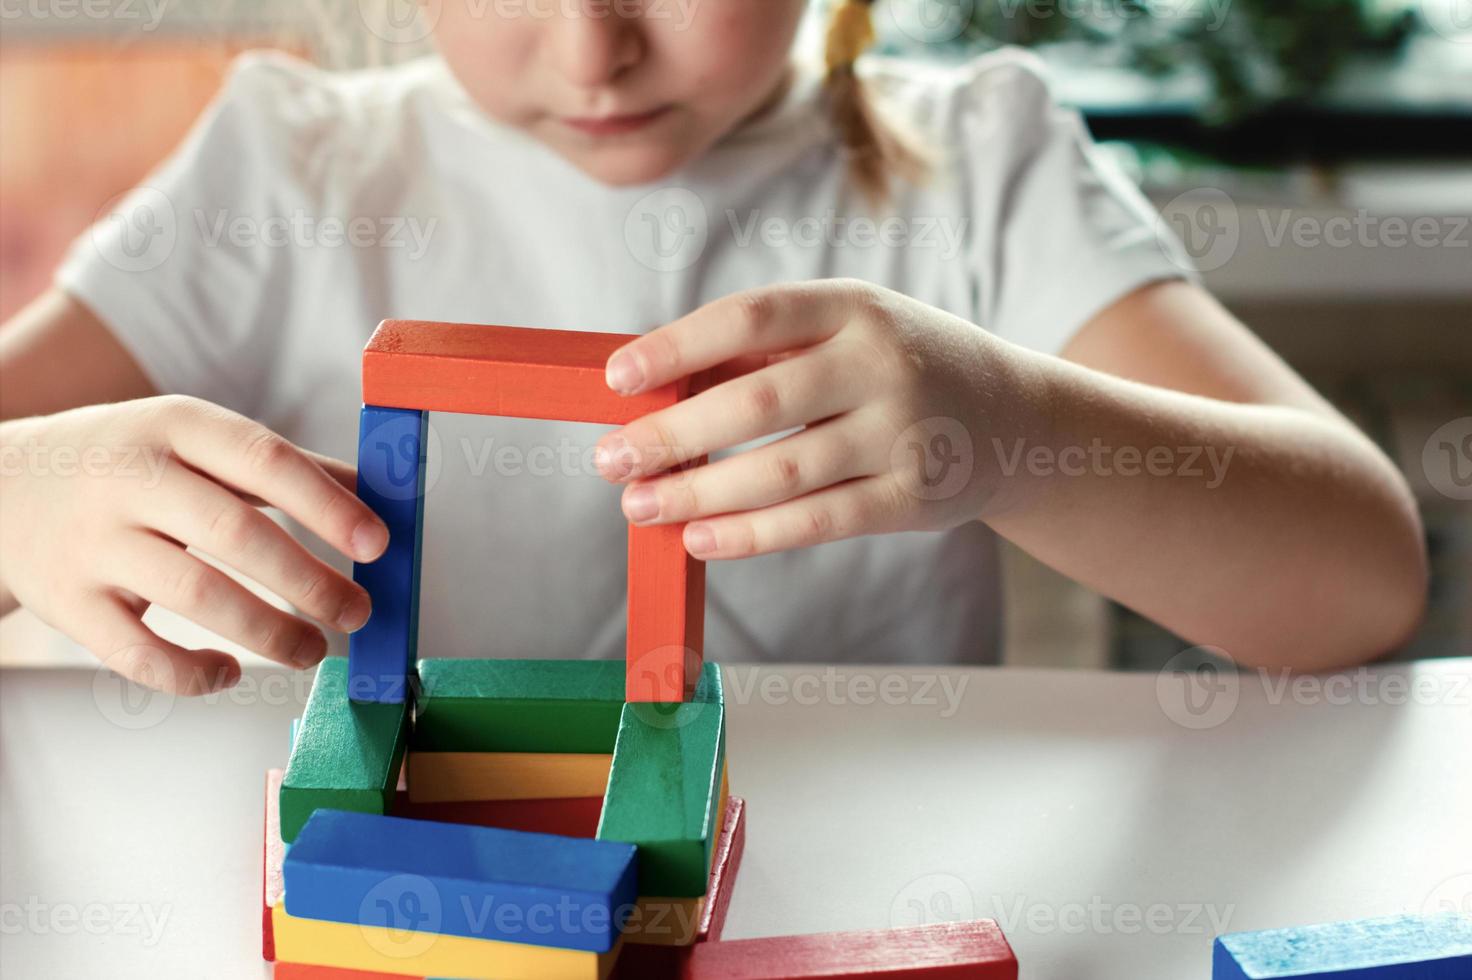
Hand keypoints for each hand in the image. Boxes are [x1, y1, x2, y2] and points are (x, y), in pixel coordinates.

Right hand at [0, 396, 388, 693]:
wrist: (2, 485)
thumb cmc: (129, 462)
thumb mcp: (197, 440)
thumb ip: (284, 468)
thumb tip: (379, 497)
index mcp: (176, 426)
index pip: (264, 460)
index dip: (327, 505)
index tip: (378, 544)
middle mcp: (130, 478)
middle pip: (235, 534)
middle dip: (310, 582)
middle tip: (357, 612)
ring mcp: (93, 542)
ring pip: (194, 597)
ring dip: (269, 633)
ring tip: (313, 649)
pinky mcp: (67, 602)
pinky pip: (138, 654)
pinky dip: (192, 674)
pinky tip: (229, 672)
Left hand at [593, 280, 1033, 558]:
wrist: (1016, 418)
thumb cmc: (903, 367)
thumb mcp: (851, 330)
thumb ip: (770, 354)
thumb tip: (657, 392)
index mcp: (855, 307)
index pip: (752, 317)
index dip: (677, 346)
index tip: (616, 379)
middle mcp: (883, 363)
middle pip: (757, 402)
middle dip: (671, 435)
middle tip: (609, 460)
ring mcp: (903, 434)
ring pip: (781, 472)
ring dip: (697, 493)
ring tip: (640, 506)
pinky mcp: (911, 499)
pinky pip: (816, 522)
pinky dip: (750, 534)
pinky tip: (699, 536)